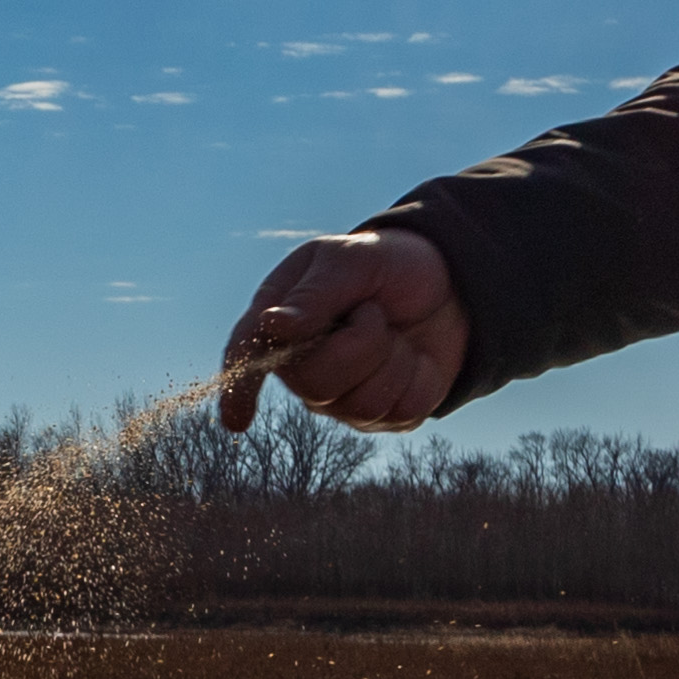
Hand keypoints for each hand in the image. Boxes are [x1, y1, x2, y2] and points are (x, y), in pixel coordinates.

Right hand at [220, 228, 467, 433]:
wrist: (442, 282)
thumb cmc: (383, 265)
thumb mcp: (350, 259)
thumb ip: (313, 294)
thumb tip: (273, 326)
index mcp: (279, 322)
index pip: (247, 356)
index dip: (238, 388)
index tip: (236, 419)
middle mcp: (301, 369)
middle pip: (314, 385)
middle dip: (361, 341)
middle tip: (372, 309)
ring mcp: (339, 400)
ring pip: (361, 404)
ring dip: (393, 357)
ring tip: (391, 330)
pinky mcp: (380, 417)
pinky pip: (400, 411)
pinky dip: (419, 376)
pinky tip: (413, 356)